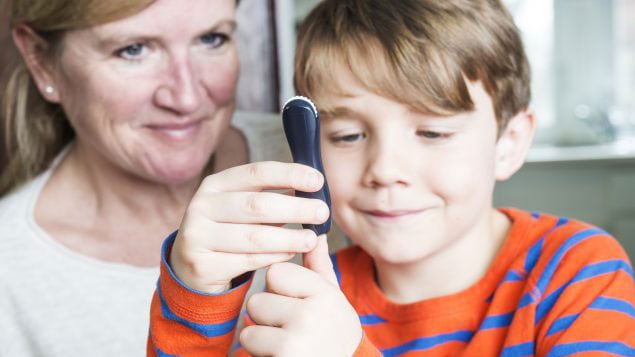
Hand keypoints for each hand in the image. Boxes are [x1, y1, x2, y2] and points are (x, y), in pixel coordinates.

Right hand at [169, 161, 329, 293]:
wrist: (191, 269)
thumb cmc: (229, 232)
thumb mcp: (243, 209)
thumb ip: (271, 197)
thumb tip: (312, 186)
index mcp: (215, 185)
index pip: (256, 173)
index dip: (289, 174)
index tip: (318, 180)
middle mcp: (201, 206)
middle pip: (257, 205)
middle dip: (295, 208)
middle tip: (322, 213)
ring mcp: (197, 236)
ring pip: (254, 237)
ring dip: (289, 237)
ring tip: (312, 239)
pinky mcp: (202, 265)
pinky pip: (248, 261)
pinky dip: (274, 257)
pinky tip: (291, 253)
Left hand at [241, 235, 362, 356]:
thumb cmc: (332, 334)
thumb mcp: (331, 298)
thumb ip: (318, 265)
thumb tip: (317, 233)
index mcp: (324, 293)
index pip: (275, 273)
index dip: (279, 290)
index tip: (297, 305)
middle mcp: (311, 314)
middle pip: (257, 300)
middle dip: (268, 317)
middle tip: (293, 331)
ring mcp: (297, 338)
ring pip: (249, 325)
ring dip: (262, 338)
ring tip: (288, 345)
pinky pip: (249, 343)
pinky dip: (260, 353)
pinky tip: (283, 356)